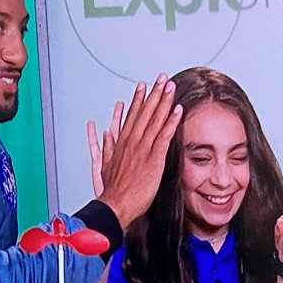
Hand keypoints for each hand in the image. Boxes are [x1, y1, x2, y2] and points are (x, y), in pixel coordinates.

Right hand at [86, 75, 182, 228]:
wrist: (115, 204)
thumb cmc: (113, 190)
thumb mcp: (105, 164)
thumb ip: (107, 146)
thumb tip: (107, 132)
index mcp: (122, 143)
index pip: (132, 115)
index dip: (139, 99)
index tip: (143, 85)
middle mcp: (132, 142)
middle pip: (144, 112)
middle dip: (154, 93)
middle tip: (161, 77)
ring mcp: (143, 149)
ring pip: (155, 119)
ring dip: (163, 101)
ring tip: (170, 86)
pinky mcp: (153, 158)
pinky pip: (164, 136)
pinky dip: (171, 122)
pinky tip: (177, 110)